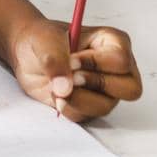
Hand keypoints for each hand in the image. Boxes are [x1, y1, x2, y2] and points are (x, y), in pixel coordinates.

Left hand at [6, 15, 141, 122]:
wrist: (27, 54)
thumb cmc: (43, 39)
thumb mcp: (46, 39)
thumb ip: (55, 58)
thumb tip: (64, 86)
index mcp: (112, 42)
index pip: (121, 60)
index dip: (96, 63)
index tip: (72, 61)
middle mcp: (114, 68)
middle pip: (129, 88)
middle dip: (96, 85)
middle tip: (72, 78)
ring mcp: (105, 90)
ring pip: (106, 106)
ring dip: (79, 99)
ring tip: (58, 87)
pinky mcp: (90, 106)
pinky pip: (86, 116)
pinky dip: (68, 109)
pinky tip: (56, 96)